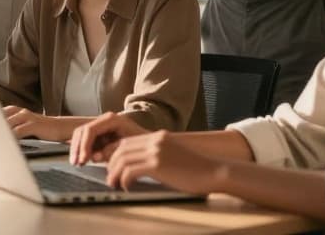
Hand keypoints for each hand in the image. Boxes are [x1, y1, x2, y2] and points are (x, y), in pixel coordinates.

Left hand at [2, 106, 71, 141]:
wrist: (61, 128)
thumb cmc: (40, 129)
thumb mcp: (24, 125)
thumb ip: (11, 126)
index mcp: (15, 111)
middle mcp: (20, 111)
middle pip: (0, 116)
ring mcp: (27, 117)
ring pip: (8, 122)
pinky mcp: (34, 125)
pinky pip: (19, 130)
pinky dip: (11, 136)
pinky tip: (5, 141)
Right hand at [70, 111, 148, 164]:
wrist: (157, 147)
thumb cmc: (146, 147)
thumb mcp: (129, 149)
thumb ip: (111, 151)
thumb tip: (95, 156)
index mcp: (113, 120)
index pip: (90, 130)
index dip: (85, 145)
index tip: (84, 159)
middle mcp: (106, 120)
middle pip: (83, 130)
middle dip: (78, 147)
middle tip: (77, 163)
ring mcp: (103, 126)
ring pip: (82, 135)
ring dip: (77, 149)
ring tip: (78, 163)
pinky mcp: (102, 134)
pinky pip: (87, 140)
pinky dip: (83, 150)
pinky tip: (83, 160)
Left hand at [103, 130, 221, 193]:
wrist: (214, 171)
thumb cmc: (197, 169)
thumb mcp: (173, 155)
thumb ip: (157, 155)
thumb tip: (139, 167)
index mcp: (158, 136)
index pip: (127, 142)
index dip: (116, 154)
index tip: (113, 167)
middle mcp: (155, 140)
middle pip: (121, 149)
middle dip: (111, 164)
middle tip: (110, 178)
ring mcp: (156, 151)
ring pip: (123, 160)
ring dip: (115, 173)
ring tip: (114, 184)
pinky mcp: (157, 164)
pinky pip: (130, 171)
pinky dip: (124, 180)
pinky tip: (127, 187)